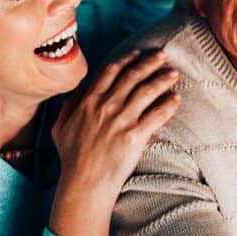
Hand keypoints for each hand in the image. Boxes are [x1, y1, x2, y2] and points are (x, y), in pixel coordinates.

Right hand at [52, 49, 180, 196]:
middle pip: (132, 76)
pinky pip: (156, 115)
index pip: (110, 71)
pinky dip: (168, 104)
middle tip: (163, 55)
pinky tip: (176, 98)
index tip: (138, 53)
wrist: (85, 182)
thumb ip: (70, 105)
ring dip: (162, 79)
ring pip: (146, 91)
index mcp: (88, 101)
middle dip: (150, 63)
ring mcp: (121, 120)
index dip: (127, 59)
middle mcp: (106, 106)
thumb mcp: (60, 127)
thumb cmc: (72, 158)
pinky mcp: (135, 136)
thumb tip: (81, 88)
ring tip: (174, 73)